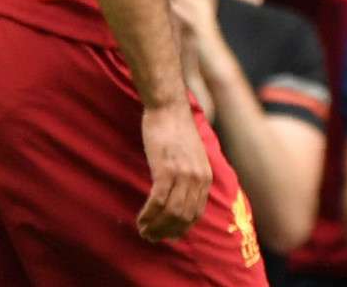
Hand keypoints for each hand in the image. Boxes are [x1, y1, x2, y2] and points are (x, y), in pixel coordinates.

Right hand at [137, 102, 211, 241]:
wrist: (169, 110)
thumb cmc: (176, 132)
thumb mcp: (192, 157)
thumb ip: (190, 177)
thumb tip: (182, 197)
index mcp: (206, 176)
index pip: (197, 213)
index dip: (181, 229)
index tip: (168, 237)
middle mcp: (198, 178)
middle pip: (183, 217)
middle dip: (166, 232)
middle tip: (151, 237)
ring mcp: (183, 174)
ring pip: (170, 212)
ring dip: (155, 226)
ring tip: (143, 231)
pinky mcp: (166, 170)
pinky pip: (157, 201)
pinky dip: (148, 215)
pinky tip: (140, 220)